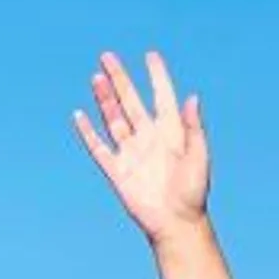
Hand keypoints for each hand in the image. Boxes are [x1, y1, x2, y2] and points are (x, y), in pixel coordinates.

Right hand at [75, 48, 209, 239]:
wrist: (176, 223)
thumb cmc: (193, 191)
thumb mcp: (199, 156)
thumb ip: (194, 127)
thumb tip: (192, 97)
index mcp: (170, 132)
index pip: (161, 96)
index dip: (156, 76)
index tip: (150, 55)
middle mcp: (148, 137)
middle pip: (130, 101)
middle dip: (119, 79)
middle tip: (107, 56)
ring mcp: (131, 153)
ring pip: (113, 119)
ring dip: (104, 99)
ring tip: (95, 77)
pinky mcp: (117, 171)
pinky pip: (98, 148)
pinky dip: (88, 132)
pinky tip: (79, 115)